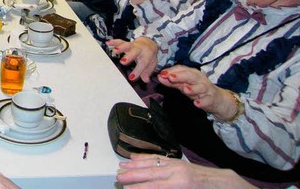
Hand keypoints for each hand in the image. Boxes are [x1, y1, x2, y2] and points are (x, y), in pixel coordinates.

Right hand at [107, 37, 157, 82]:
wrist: (149, 42)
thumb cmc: (149, 55)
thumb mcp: (152, 64)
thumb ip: (147, 72)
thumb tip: (145, 80)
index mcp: (147, 55)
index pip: (142, 64)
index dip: (137, 71)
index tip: (131, 77)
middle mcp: (140, 49)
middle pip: (135, 52)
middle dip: (129, 56)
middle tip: (123, 62)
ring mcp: (133, 45)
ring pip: (127, 45)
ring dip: (121, 48)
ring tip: (115, 51)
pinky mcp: (127, 42)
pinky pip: (120, 41)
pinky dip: (114, 42)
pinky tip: (108, 43)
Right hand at [117, 154, 255, 188]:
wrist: (223, 185)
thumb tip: (151, 188)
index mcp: (180, 184)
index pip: (154, 186)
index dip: (139, 188)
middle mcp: (177, 171)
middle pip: (150, 172)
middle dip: (133, 175)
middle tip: (118, 177)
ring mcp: (177, 164)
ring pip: (151, 162)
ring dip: (135, 164)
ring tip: (122, 166)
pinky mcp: (177, 162)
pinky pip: (157, 158)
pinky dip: (144, 157)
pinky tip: (135, 158)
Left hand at [158, 66, 238, 119]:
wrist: (217, 100)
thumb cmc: (198, 90)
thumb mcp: (184, 85)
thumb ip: (172, 82)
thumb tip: (159, 77)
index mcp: (192, 74)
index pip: (182, 69)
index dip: (172, 71)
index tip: (162, 74)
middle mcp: (200, 79)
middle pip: (190, 76)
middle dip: (180, 76)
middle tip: (171, 78)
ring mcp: (207, 89)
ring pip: (200, 87)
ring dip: (193, 88)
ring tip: (185, 90)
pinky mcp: (212, 99)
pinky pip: (208, 100)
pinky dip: (202, 102)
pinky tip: (197, 103)